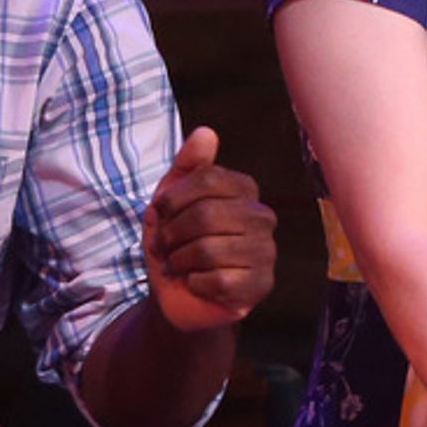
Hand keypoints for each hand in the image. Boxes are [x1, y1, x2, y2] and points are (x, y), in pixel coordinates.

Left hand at [142, 127, 276, 332]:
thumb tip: (206, 132)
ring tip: (178, 266)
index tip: (160, 216)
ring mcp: (266, 252)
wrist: (176, 294)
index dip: (172, 200)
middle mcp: (262, 217)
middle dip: (171, 235)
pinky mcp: (261, 285)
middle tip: (165, 247)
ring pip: (209, 250)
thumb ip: (188, 166)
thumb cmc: (176, 241)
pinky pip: (219, 281)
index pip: (207, 178)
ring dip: (179, 262)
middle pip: (206, 215)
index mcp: (244, 191)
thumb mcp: (171, 200)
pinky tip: (196, 284)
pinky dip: (194, 284)